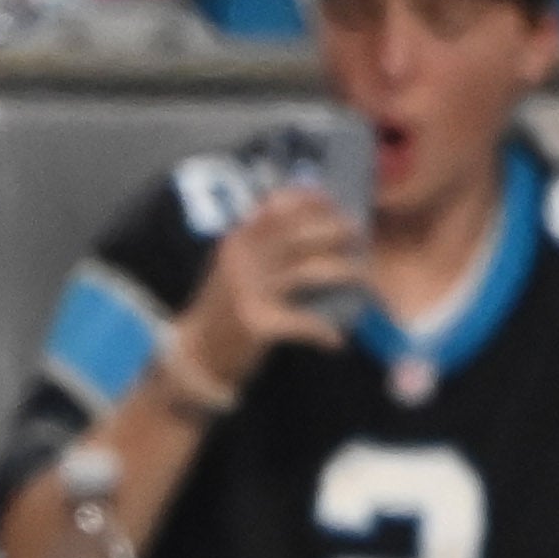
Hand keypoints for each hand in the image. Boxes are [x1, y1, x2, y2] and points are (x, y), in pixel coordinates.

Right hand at [173, 186, 364, 392]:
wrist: (195, 356)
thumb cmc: (221, 311)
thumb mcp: (233, 269)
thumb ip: (258, 246)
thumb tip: (306, 227)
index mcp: (237, 244)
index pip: (275, 210)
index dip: (307, 202)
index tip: (332, 200)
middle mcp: (244, 262)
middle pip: (297, 237)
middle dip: (332, 230)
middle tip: (357, 231)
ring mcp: (251, 292)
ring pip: (309, 273)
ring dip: (343, 272)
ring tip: (363, 276)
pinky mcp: (260, 324)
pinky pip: (304, 322)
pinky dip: (324, 332)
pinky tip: (337, 340)